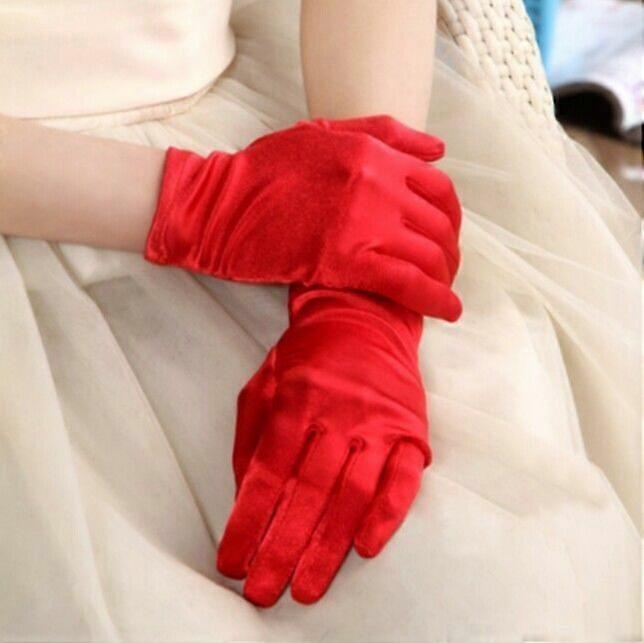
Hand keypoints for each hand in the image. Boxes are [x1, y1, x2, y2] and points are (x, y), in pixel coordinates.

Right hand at [144, 115, 461, 320]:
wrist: (220, 205)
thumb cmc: (266, 169)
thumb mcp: (324, 133)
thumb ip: (385, 134)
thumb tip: (439, 151)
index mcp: (374, 153)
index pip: (439, 189)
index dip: (451, 219)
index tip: (446, 238)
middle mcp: (377, 185)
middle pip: (439, 227)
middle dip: (450, 255)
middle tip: (445, 273)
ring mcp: (363, 223)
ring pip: (429, 257)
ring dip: (445, 281)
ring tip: (444, 296)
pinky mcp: (345, 261)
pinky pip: (406, 284)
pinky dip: (433, 301)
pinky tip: (445, 313)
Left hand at [216, 286, 428, 605]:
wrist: (366, 316)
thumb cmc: (307, 354)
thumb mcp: (265, 383)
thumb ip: (252, 437)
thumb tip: (243, 497)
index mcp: (295, 401)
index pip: (266, 473)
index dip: (248, 522)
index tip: (233, 562)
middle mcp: (336, 413)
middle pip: (307, 492)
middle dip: (283, 547)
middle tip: (265, 591)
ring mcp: (377, 423)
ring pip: (352, 493)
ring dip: (330, 545)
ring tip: (309, 587)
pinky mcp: (409, 429)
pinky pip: (402, 478)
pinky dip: (387, 515)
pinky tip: (366, 547)